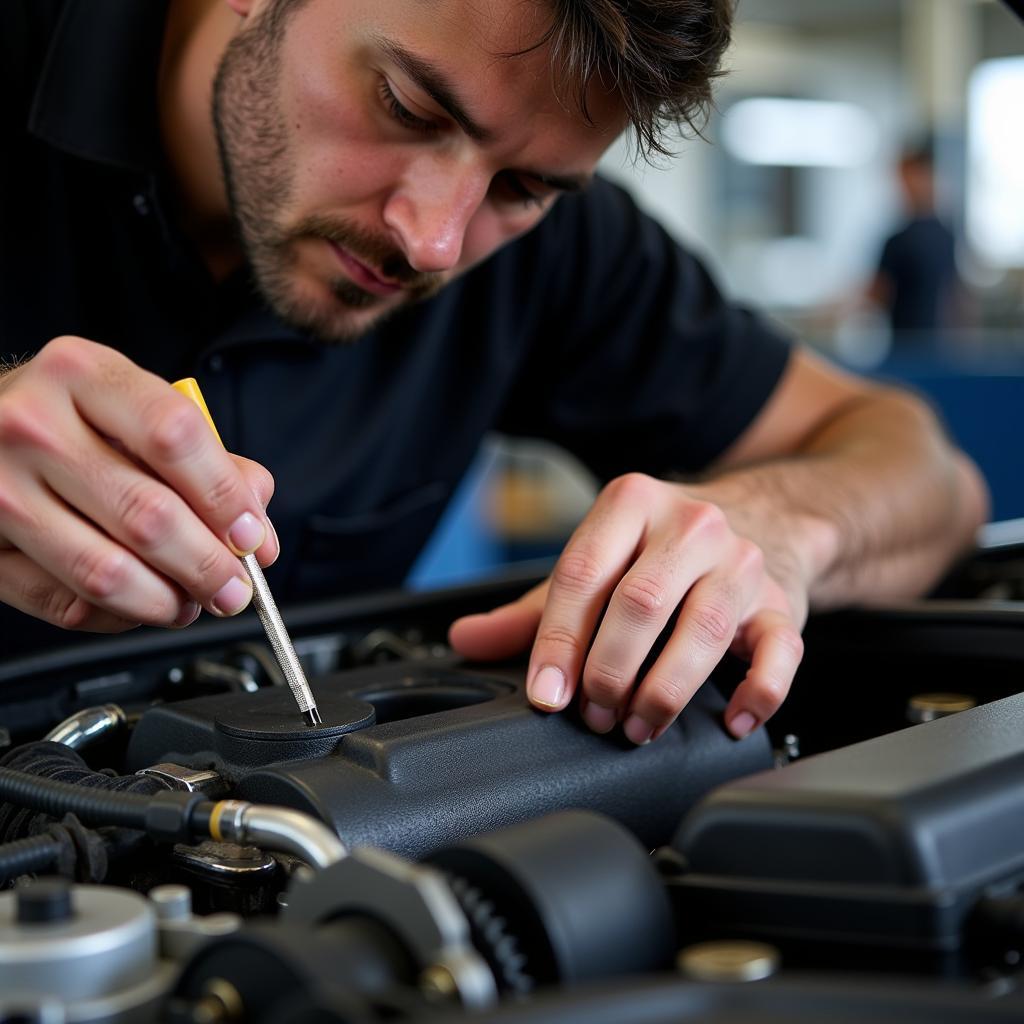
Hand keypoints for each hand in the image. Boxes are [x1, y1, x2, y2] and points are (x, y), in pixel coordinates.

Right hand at [0, 337, 277, 632]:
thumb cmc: (69, 421)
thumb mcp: (135, 411)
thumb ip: (207, 458)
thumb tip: (254, 523)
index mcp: (82, 374)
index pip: (174, 436)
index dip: (225, 497)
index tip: (252, 536)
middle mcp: (30, 424)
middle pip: (147, 514)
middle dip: (209, 566)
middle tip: (236, 589)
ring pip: (106, 571)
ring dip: (168, 602)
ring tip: (194, 603)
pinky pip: (65, 604)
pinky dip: (119, 618)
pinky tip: (141, 604)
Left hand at [449, 473, 807, 742]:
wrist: (763, 519)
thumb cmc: (660, 551)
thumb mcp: (594, 564)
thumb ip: (532, 609)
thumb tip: (467, 639)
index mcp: (631, 504)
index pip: (583, 574)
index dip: (558, 641)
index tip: (547, 693)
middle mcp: (690, 525)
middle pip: (641, 603)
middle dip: (609, 670)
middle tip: (594, 713)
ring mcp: (741, 562)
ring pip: (705, 630)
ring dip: (665, 691)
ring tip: (638, 725)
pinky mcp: (782, 602)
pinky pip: (779, 652)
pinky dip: (757, 693)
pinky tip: (730, 719)